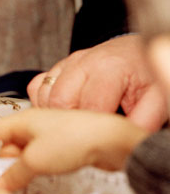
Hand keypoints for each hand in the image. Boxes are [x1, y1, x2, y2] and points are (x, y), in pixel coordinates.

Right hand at [0, 108, 147, 191]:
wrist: (110, 140)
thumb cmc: (73, 139)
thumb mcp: (36, 160)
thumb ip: (15, 173)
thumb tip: (2, 184)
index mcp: (22, 120)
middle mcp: (34, 124)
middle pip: (8, 142)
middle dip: (3, 161)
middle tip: (1, 180)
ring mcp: (50, 133)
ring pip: (26, 150)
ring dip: (21, 166)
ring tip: (21, 182)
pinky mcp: (64, 144)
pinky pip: (42, 155)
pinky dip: (36, 166)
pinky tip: (40, 177)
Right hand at [28, 35, 167, 130]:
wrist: (138, 51)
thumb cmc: (147, 75)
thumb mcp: (157, 98)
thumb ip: (145, 120)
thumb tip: (129, 142)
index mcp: (108, 68)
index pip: (89, 108)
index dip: (95, 130)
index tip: (103, 142)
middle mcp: (83, 62)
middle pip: (60, 102)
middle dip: (71, 124)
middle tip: (88, 136)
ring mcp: (67, 63)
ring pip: (44, 95)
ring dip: (56, 114)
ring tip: (78, 125)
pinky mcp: (58, 66)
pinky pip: (37, 86)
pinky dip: (43, 102)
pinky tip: (63, 111)